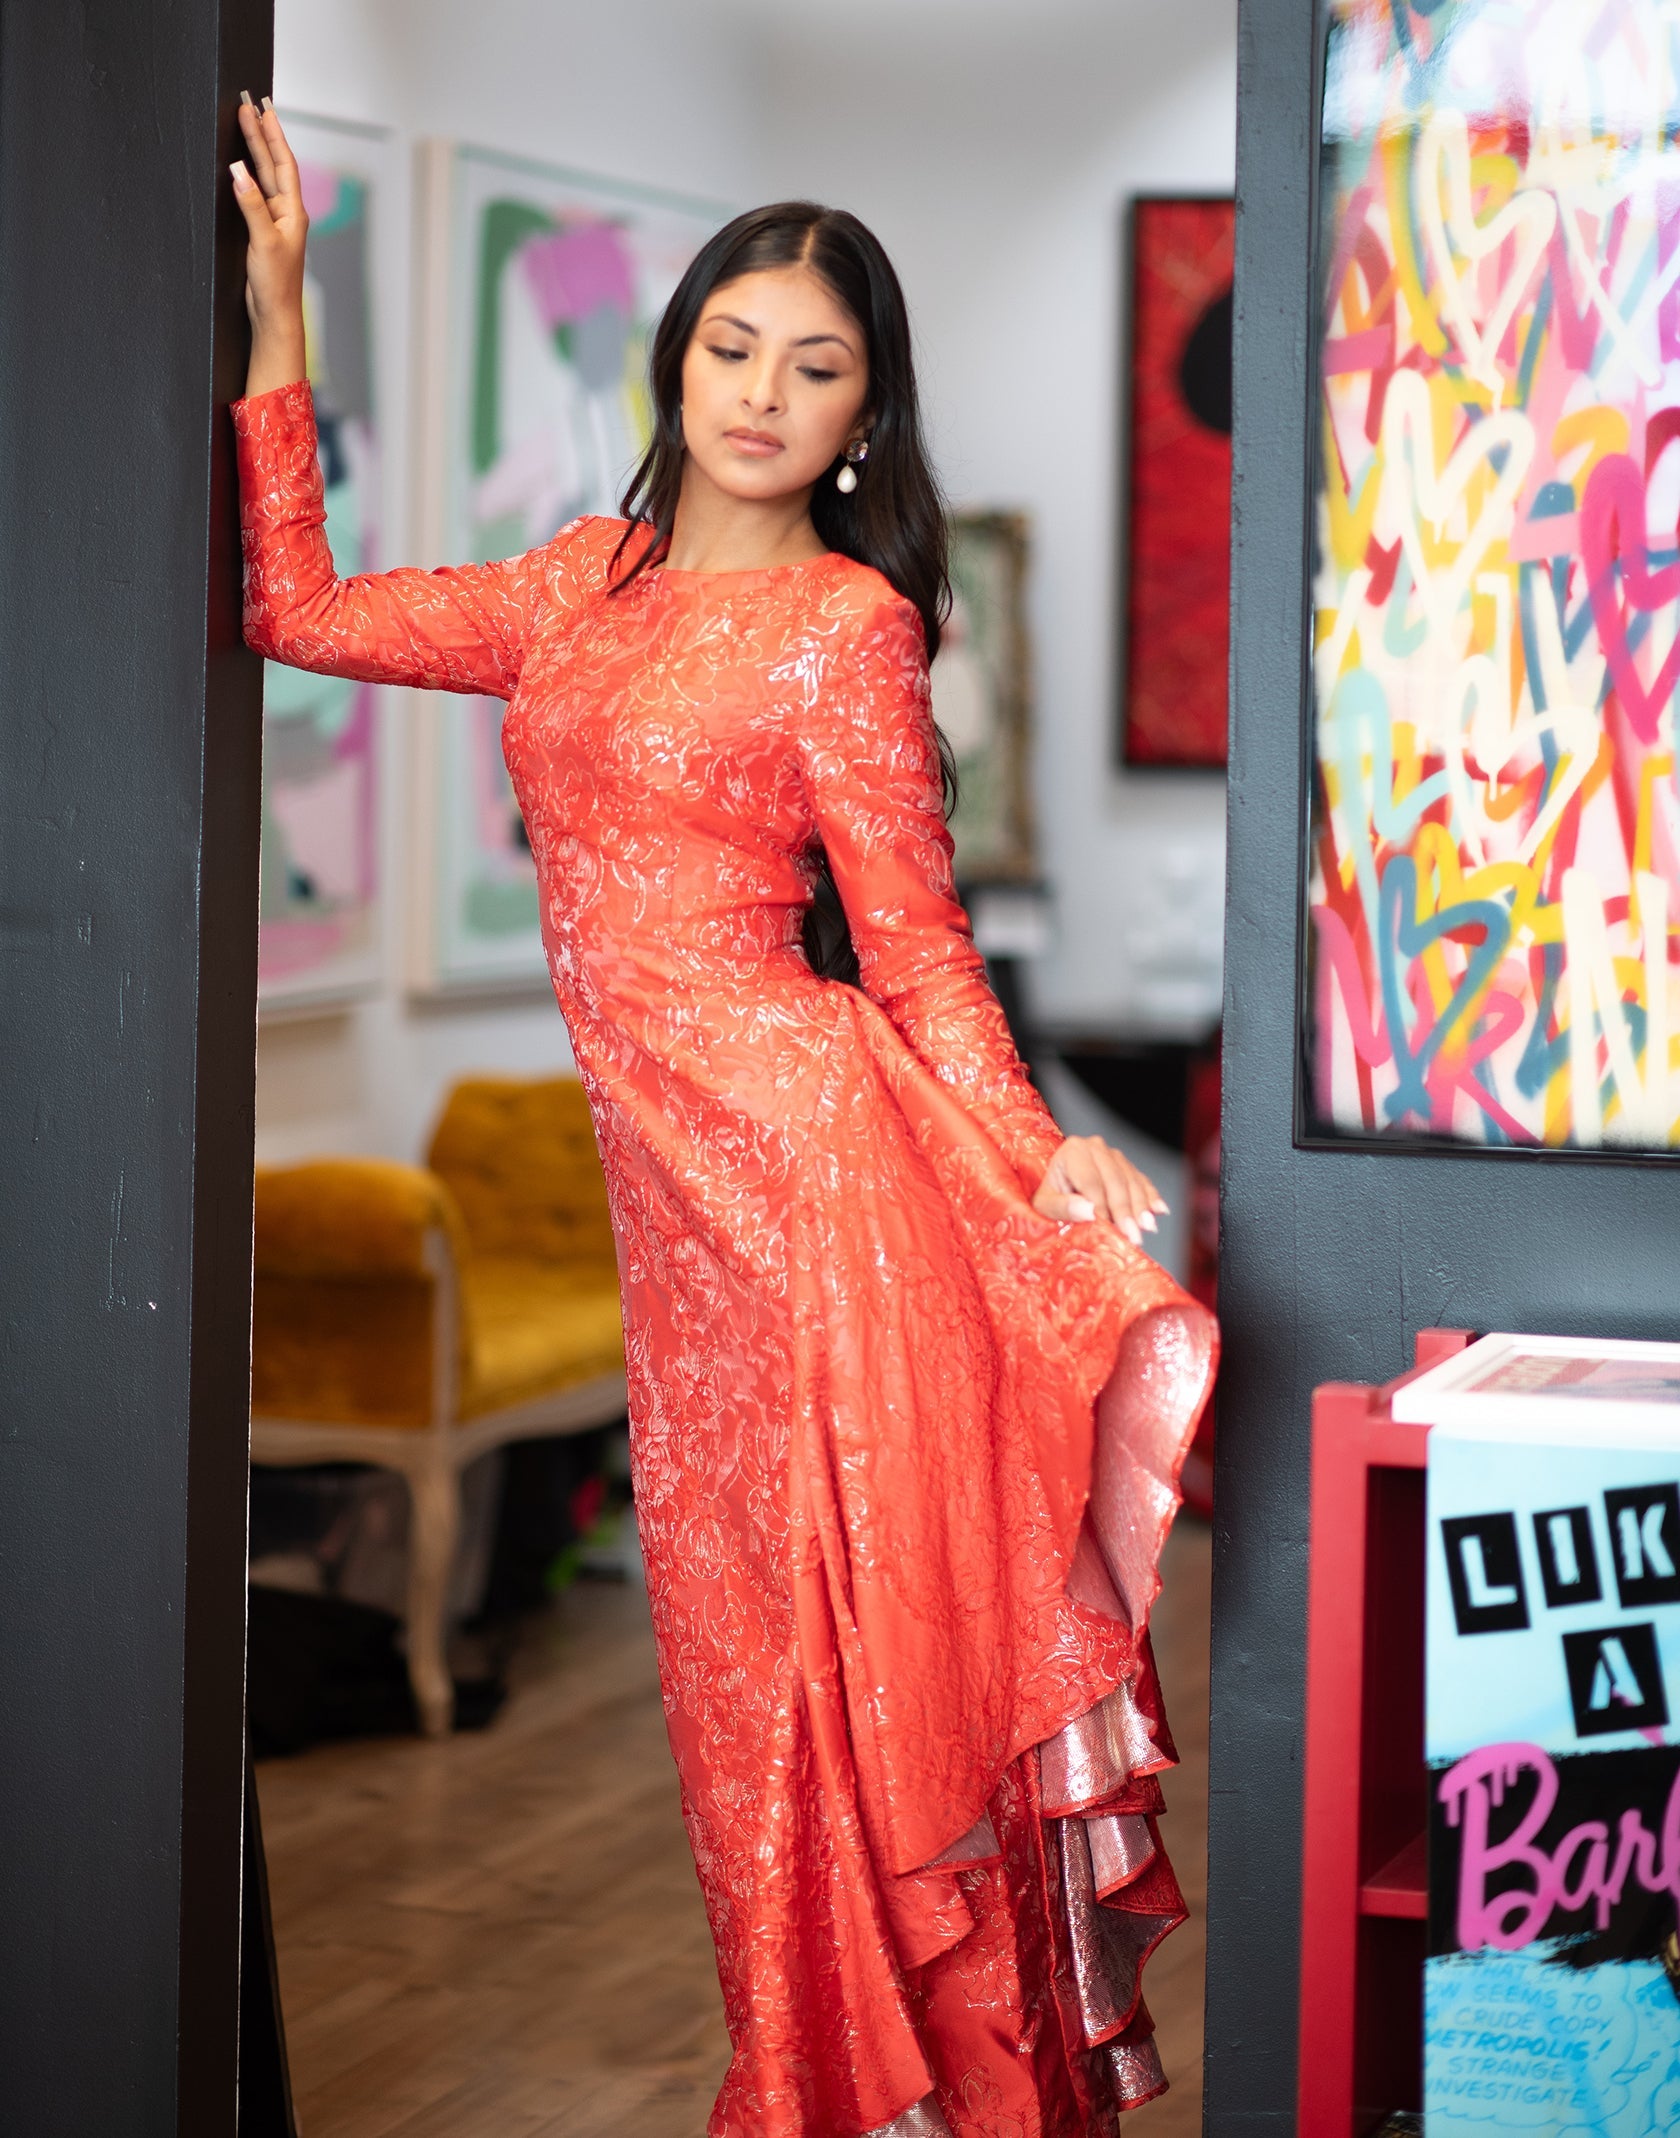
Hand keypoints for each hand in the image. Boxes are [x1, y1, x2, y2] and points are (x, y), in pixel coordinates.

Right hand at [230, 94, 308, 395]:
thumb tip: (239, 170)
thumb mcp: (263, 240)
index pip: (282, 163)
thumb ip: (251, 204)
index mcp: (292, 212)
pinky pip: (253, 194)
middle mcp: (285, 213)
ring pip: (262, 177)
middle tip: (248, 103)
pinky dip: (246, 175)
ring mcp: (273, 222)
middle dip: (260, 134)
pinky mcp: (261, 232)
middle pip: (272, 164)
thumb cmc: (275, 284)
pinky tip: (238, 164)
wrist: (273, 316)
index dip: (271, 134)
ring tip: (245, 122)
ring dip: (254, 150)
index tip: (260, 107)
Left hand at [1032, 1134, 1167, 1246]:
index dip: (1102, 1205)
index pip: (1091, 1180)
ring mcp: (1114, 1155)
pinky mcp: (1127, 1166)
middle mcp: (1096, 1148)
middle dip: (1125, 1211)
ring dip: (1142, 1206)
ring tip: (1147, 1228)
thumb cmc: (1050, 1196)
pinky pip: (1142, 1181)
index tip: (1109, 1227)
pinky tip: (1160, 1211)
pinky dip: (1152, 1197)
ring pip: (1131, 1181)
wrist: (1057, 1187)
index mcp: (1073, 1151)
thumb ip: (1062, 1207)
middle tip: (1133, 1235)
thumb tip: (1089, 1211)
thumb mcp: (1045, 1204)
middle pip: (1115, 1180)